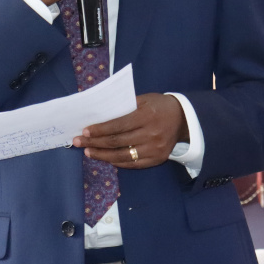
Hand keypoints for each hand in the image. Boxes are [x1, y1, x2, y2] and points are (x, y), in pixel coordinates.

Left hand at [74, 93, 188, 168]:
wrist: (184, 119)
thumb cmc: (158, 106)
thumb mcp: (143, 99)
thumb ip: (123, 107)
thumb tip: (98, 117)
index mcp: (146, 116)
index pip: (117, 125)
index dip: (99, 130)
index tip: (84, 131)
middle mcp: (151, 134)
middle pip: (117, 142)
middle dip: (95, 142)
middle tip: (79, 142)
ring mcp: (154, 149)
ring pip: (123, 156)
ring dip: (103, 155)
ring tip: (89, 152)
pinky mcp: (157, 160)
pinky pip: (133, 164)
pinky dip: (118, 162)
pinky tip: (106, 158)